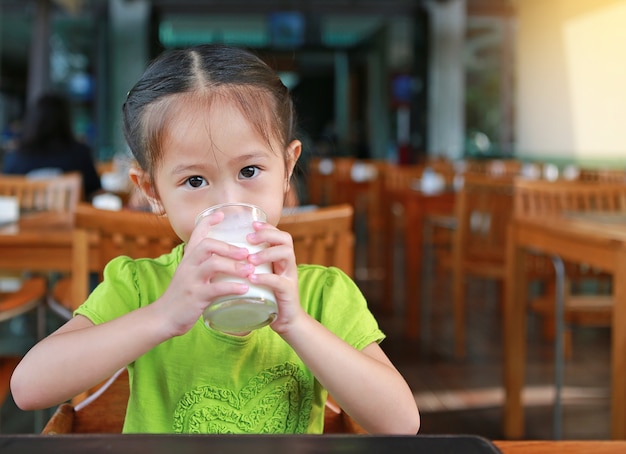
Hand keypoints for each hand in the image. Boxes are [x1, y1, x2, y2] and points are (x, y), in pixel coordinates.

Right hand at [153, 212, 253, 336]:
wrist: (163, 317)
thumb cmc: (181, 296)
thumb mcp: (189, 275)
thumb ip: (203, 266)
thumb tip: (226, 261)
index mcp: (188, 259)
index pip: (196, 234)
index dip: (208, 222)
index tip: (221, 214)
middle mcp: (188, 266)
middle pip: (207, 245)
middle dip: (229, 247)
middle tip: (247, 253)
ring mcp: (191, 280)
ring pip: (213, 264)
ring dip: (234, 266)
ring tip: (249, 270)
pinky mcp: (195, 297)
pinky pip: (215, 288)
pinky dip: (232, 287)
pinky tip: (244, 289)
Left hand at [245, 221, 305, 334]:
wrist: (285, 320)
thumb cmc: (268, 296)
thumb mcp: (260, 275)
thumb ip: (250, 264)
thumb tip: (226, 253)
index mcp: (281, 258)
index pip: (279, 234)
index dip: (267, 227)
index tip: (252, 224)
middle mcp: (288, 264)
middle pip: (286, 240)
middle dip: (267, 235)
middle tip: (249, 238)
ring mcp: (290, 277)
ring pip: (286, 255)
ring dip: (266, 253)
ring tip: (250, 259)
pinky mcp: (288, 292)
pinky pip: (279, 281)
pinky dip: (265, 278)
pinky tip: (252, 278)